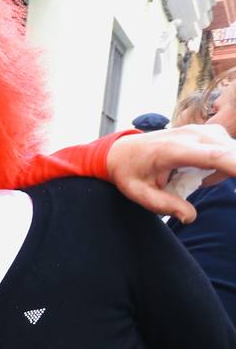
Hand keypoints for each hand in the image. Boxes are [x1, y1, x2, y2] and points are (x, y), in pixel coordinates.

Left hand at [106, 124, 235, 222]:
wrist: (123, 150)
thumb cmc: (130, 172)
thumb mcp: (139, 193)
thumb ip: (165, 205)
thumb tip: (189, 217)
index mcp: (173, 149)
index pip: (215, 155)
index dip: (235, 166)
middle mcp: (191, 135)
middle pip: (230, 153)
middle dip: (230, 172)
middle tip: (193, 185)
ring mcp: (202, 131)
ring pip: (231, 153)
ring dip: (220, 172)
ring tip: (186, 177)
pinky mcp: (209, 132)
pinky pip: (228, 151)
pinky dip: (220, 165)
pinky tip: (195, 171)